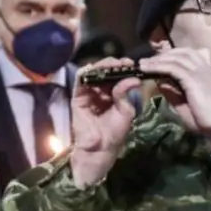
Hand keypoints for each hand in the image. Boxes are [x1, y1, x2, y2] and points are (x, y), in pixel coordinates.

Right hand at [70, 57, 141, 186]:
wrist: (101, 147)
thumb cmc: (115, 131)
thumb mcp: (125, 111)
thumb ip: (125, 93)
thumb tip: (133, 78)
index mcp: (113, 94)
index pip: (116, 76)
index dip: (123, 68)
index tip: (131, 64)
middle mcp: (100, 91)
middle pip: (104, 72)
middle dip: (113, 65)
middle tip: (122, 63)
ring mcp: (88, 93)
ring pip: (92, 73)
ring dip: (101, 67)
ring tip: (112, 65)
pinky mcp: (77, 97)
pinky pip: (80, 81)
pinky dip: (87, 73)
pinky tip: (95, 69)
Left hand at [140, 43, 210, 138]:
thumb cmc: (204, 118)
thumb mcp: (183, 101)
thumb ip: (172, 90)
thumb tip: (159, 80)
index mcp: (205, 71)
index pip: (188, 54)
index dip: (170, 55)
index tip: (155, 61)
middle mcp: (204, 67)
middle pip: (181, 52)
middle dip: (162, 55)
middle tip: (145, 62)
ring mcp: (201, 71)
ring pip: (175, 58)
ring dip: (156, 60)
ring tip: (142, 65)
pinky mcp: (194, 79)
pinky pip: (173, 68)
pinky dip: (158, 67)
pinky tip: (146, 70)